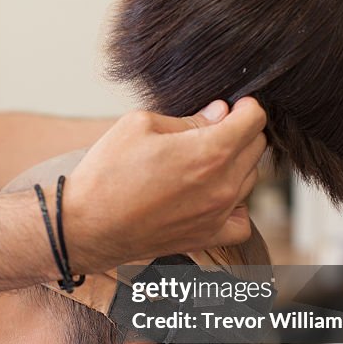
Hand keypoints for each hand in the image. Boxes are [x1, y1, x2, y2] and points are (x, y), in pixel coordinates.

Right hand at [63, 98, 266, 270]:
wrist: (86, 225)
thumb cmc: (106, 173)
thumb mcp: (139, 124)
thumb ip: (188, 118)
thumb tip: (217, 113)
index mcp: (210, 151)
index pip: (255, 118)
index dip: (243, 106)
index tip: (230, 107)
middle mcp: (222, 185)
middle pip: (256, 147)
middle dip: (239, 132)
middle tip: (209, 131)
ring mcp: (217, 215)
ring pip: (249, 180)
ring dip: (235, 166)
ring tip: (201, 163)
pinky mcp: (206, 237)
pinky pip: (242, 221)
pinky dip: (236, 206)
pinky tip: (213, 197)